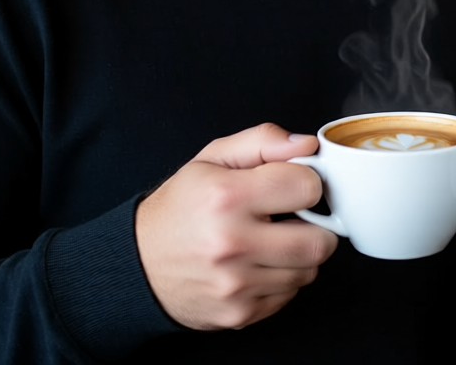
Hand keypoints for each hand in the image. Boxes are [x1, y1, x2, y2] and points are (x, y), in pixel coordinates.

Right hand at [136, 123, 338, 329]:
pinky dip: (283, 278)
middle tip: (294, 216)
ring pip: (308, 270)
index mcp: (227, 197)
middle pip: (319, 240)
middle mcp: (232, 244)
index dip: (307, 182)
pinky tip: (259, 263)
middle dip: (315, 224)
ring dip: (299, 253)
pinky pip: (289, 295)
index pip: (308, 187)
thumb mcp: (213, 158)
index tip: (293, 185)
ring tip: (273, 239)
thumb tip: (307, 145)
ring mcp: (236, 285)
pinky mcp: (238, 314)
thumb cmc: (180, 207)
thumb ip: (263, 141)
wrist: (136, 265)